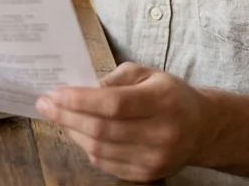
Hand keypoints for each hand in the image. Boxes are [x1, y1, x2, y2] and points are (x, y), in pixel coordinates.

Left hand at [36, 62, 212, 182]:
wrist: (202, 129)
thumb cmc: (170, 95)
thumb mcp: (148, 74)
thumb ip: (115, 79)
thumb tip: (81, 90)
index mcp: (162, 102)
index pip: (113, 104)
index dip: (79, 100)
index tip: (54, 93)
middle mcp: (161, 133)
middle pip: (102, 130)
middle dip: (67, 116)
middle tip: (45, 104)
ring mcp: (154, 159)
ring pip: (100, 150)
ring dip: (73, 132)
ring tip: (60, 116)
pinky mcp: (148, 175)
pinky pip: (107, 164)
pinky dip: (87, 148)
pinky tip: (79, 133)